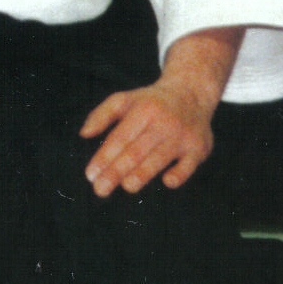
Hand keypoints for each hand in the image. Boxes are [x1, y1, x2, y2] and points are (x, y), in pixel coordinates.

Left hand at [81, 26, 240, 195]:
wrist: (191, 94)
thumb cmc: (149, 102)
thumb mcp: (123, 100)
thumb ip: (101, 115)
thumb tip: (84, 134)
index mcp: (142, 110)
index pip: (120, 138)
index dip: (104, 158)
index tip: (90, 175)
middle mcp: (163, 123)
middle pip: (136, 151)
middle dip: (116, 172)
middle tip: (100, 189)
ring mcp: (182, 136)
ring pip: (159, 158)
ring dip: (142, 174)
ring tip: (125, 187)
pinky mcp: (198, 148)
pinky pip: (189, 165)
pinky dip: (179, 174)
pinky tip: (167, 182)